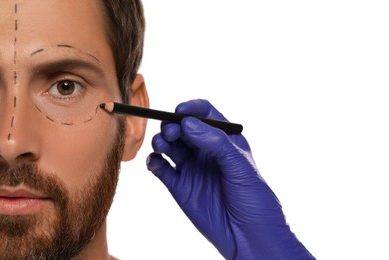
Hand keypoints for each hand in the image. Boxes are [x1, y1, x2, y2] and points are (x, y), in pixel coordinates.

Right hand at [146, 99, 314, 259]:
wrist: (248, 236)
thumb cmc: (254, 199)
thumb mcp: (240, 165)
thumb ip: (215, 142)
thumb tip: (188, 123)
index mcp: (224, 140)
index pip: (205, 115)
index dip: (192, 109)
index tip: (181, 111)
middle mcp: (206, 151)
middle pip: (183, 128)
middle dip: (174, 125)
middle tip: (171, 132)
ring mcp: (192, 168)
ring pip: (170, 146)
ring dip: (162, 141)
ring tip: (162, 145)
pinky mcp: (180, 186)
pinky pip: (162, 168)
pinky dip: (154, 162)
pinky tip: (156, 162)